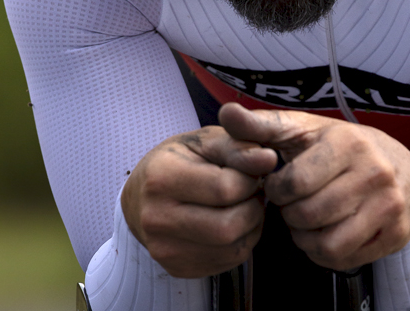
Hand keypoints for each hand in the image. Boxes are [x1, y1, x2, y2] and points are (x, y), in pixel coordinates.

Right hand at [121, 126, 277, 277]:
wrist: (139, 197)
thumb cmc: (177, 161)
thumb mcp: (204, 141)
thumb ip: (237, 147)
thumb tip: (269, 159)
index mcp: (161, 178)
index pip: (225, 188)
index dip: (248, 179)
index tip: (247, 171)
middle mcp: (157, 218)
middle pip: (229, 226)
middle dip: (252, 207)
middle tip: (250, 191)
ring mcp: (165, 249)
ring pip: (233, 248)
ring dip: (251, 226)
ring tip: (243, 204)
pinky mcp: (177, 268)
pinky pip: (228, 262)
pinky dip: (241, 242)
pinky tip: (232, 222)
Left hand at [219, 103, 409, 270]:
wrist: (400, 166)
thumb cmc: (337, 146)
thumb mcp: (300, 128)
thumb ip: (259, 125)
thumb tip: (226, 112)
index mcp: (345, 143)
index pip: (295, 183)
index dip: (276, 190)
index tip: (277, 184)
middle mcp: (373, 173)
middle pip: (308, 215)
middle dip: (289, 214)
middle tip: (290, 204)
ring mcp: (388, 205)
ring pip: (327, 243)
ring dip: (304, 237)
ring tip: (303, 219)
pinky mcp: (395, 234)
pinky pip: (345, 259)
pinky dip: (323, 252)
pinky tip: (321, 232)